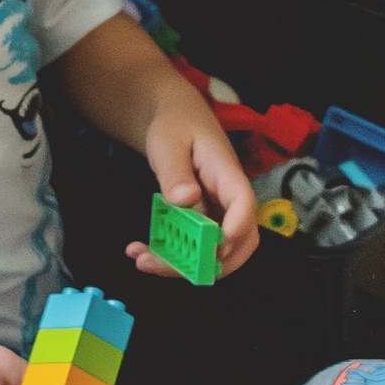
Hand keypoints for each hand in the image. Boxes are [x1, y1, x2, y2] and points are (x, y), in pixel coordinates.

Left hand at [128, 93, 259, 279]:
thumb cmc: (176, 124)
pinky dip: (170, 255)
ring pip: (214, 252)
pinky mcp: (202, 221)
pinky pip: (193, 246)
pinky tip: (141, 250)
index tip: (210, 248)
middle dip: (206, 263)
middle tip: (166, 265)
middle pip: (237, 242)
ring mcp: (217, 213)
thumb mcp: (168, 143)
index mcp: (228, 175)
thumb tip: (186, 200)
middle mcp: (229, 200)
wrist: (175, 118)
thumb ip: (176, 172)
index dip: (234, 231)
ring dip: (182, 265)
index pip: (244, 205)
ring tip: (144, 260)